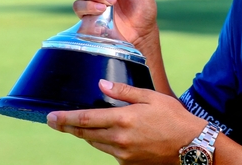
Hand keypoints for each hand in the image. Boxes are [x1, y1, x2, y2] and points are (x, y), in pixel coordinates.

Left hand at [47, 80, 203, 163]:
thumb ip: (124, 92)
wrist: (191, 145)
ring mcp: (123, 154)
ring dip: (85, 135)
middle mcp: (119, 139)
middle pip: (85, 134)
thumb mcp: (151, 97)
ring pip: (95, 143)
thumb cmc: (174, 117)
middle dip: (68, 127)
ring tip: (79, 126)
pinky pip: (109, 151)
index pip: (85, 119)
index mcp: (123, 119)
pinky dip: (104, 142)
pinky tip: (107, 135)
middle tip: (54, 121)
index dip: (65, 119)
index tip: (51, 117)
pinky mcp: (128, 163)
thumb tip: (102, 85)